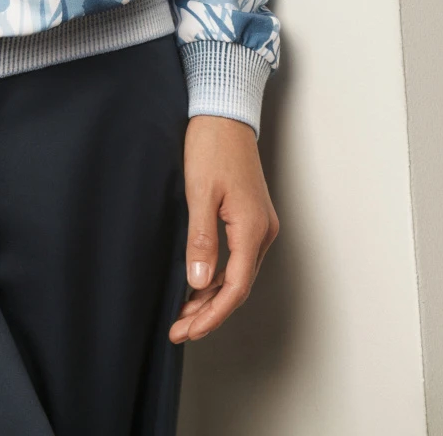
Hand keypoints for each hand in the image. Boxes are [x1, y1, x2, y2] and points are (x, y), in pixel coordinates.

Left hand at [169, 113, 278, 342]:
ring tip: (184, 314)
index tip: (187, 331)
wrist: (225, 112)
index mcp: (252, 228)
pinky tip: (198, 284)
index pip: (234, 288)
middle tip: (179, 330)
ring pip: (238, 274)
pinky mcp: (251, 217)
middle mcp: (262, 232)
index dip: (211, 315)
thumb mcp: (200, 192)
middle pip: (238, 287)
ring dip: (212, 296)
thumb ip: (201, 239)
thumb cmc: (211, 146)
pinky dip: (218, 276)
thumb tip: (199, 283)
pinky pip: (237, 258)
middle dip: (209, 312)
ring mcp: (259, 225)